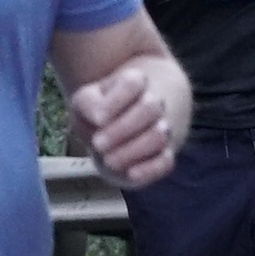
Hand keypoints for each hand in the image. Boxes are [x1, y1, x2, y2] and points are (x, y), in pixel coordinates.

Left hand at [69, 57, 181, 187]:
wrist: (126, 121)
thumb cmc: (103, 109)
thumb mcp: (87, 99)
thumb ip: (88, 104)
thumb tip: (98, 120)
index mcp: (135, 81)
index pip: (132, 83)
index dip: (115, 102)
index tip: (98, 119)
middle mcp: (155, 102)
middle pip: (149, 108)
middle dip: (121, 130)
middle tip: (97, 144)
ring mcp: (163, 128)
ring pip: (159, 136)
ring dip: (132, 150)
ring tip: (108, 160)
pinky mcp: (165, 155)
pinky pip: (166, 162)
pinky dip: (150, 169)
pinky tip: (130, 174)